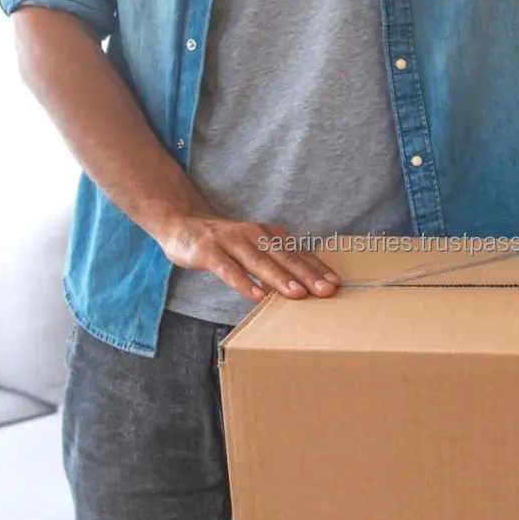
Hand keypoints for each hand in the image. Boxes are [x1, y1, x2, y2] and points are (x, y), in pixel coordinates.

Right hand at [154, 213, 339, 301]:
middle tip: (326, 290)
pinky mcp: (209, 252)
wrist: (182, 223)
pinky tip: (258, 296)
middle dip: (307, 274)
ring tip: (298, 294)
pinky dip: (244, 283)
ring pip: (260, 263)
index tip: (336, 283)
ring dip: (280, 278)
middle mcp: (254, 235)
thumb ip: (275, 263)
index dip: (317, 268)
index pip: (298, 253)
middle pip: (284, 257)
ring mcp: (231, 242)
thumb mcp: (254, 247)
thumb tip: (303, 286)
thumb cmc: (226, 242)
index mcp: (269, 236)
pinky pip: (229, 270)